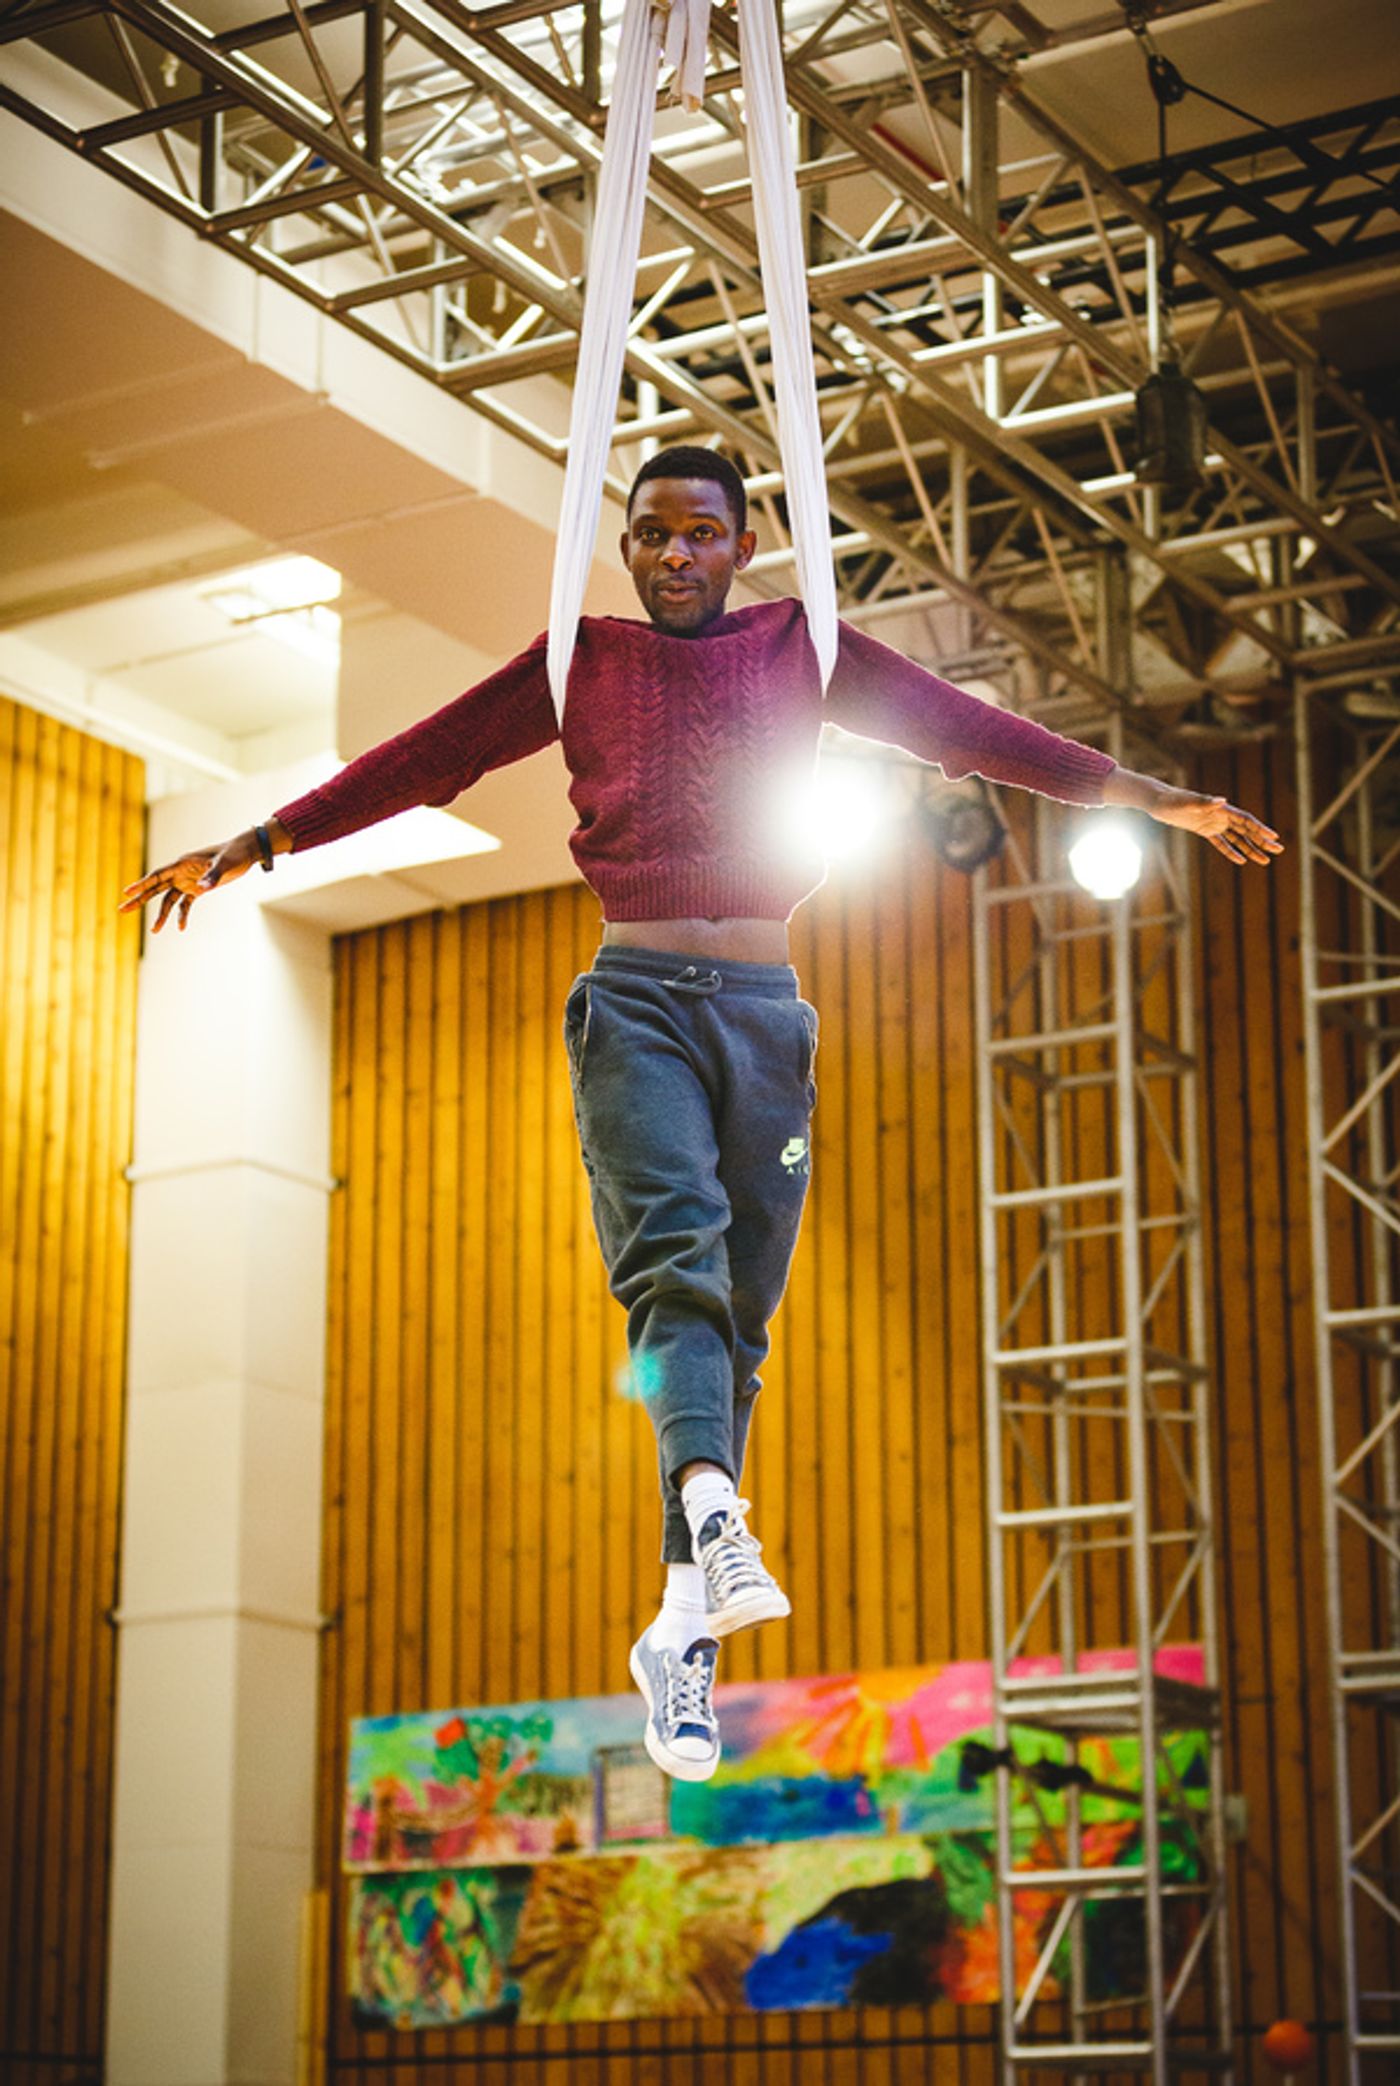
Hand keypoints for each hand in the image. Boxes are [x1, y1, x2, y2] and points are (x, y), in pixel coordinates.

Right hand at [118, 828, 260, 931]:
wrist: (245, 852)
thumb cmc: (234, 854)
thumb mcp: (224, 865)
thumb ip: (212, 877)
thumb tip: (201, 889)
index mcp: (182, 863)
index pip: (157, 875)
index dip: (141, 884)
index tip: (127, 892)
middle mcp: (181, 872)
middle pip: (155, 888)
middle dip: (140, 899)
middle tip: (122, 909)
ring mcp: (188, 881)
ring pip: (168, 899)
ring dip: (162, 914)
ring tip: (154, 930)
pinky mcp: (198, 889)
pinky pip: (185, 904)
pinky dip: (182, 915)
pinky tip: (180, 928)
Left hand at [1143, 784, 1283, 865]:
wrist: (1159, 802)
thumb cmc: (1174, 800)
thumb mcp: (1188, 802)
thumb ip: (1205, 802)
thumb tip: (1222, 801)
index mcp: (1221, 809)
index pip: (1246, 820)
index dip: (1260, 829)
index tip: (1273, 837)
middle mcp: (1221, 816)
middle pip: (1247, 830)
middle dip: (1262, 841)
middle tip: (1278, 850)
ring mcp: (1214, 824)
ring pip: (1237, 839)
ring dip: (1251, 849)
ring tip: (1265, 861)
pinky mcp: (1204, 830)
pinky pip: (1221, 843)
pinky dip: (1231, 852)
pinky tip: (1241, 861)